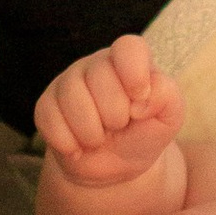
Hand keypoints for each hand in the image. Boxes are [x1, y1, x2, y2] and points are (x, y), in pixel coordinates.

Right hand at [34, 35, 184, 187]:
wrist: (114, 167)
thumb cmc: (144, 134)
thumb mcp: (168, 118)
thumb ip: (167, 97)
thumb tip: (141, 97)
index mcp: (130, 60)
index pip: (129, 47)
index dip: (135, 74)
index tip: (139, 102)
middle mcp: (96, 64)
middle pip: (100, 76)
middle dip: (115, 115)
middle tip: (119, 126)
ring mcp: (68, 82)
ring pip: (72, 97)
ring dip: (91, 132)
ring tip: (100, 139)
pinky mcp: (47, 105)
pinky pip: (49, 119)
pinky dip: (68, 143)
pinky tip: (79, 148)